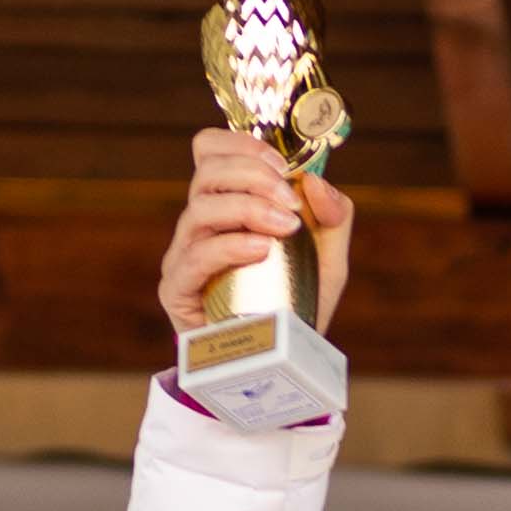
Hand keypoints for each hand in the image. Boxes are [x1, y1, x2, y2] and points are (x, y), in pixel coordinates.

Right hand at [159, 119, 351, 348]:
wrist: (283, 366)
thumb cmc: (297, 307)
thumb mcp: (328, 259)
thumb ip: (333, 217)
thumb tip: (317, 181)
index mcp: (227, 204)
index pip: (210, 151)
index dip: (240, 144)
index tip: (281, 163)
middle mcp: (200, 224)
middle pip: (206, 172)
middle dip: (252, 175)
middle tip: (289, 199)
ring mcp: (184, 255)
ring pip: (200, 209)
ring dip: (247, 208)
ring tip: (285, 228)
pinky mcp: (177, 291)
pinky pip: (195, 257)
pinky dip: (230, 246)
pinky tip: (261, 250)